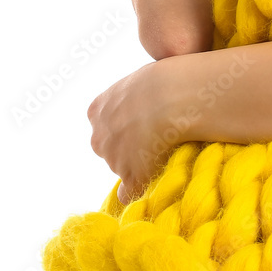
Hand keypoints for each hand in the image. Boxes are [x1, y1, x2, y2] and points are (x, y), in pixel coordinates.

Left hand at [87, 57, 190, 203]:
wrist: (173, 97)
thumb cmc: (163, 80)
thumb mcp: (139, 80)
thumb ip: (129, 96)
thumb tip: (136, 106)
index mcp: (97, 110)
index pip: (104, 124)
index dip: (123, 123)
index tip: (141, 120)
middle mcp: (99, 137)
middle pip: (109, 147)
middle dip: (126, 145)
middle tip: (154, 134)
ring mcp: (113, 159)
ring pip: (123, 166)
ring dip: (138, 162)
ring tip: (166, 146)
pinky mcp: (131, 176)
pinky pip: (132, 190)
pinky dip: (140, 187)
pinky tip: (153, 180)